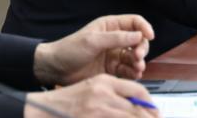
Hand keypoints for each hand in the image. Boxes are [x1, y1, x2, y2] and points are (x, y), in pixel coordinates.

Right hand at [26, 74, 159, 117]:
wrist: (41, 111)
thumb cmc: (66, 102)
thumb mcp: (92, 88)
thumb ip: (112, 94)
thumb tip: (135, 105)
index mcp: (105, 81)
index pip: (137, 90)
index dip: (149, 103)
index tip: (155, 111)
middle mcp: (103, 93)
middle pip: (137, 108)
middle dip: (149, 117)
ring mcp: (98, 108)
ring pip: (130, 117)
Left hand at [34, 15, 153, 86]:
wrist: (55, 69)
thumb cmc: (69, 49)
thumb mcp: (93, 41)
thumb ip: (117, 38)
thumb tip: (138, 35)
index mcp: (110, 26)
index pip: (134, 22)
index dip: (144, 28)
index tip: (149, 36)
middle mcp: (115, 39)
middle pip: (138, 40)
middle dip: (141, 48)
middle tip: (138, 56)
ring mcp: (114, 54)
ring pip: (134, 56)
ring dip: (139, 62)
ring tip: (137, 68)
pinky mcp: (111, 69)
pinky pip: (127, 70)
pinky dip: (133, 72)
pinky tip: (134, 74)